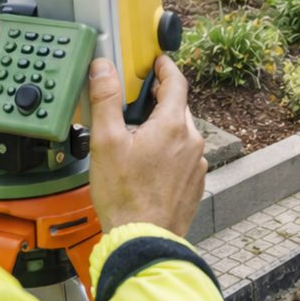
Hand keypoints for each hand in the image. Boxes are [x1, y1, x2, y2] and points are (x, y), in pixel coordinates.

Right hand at [87, 55, 206, 235]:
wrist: (143, 239)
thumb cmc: (125, 196)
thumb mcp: (106, 142)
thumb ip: (106, 100)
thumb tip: (103, 68)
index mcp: (172, 126)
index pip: (176, 82)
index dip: (166, 68)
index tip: (159, 62)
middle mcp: (191, 142)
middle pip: (178, 108)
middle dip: (159, 101)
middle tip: (138, 101)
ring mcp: (196, 164)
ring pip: (181, 134)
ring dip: (163, 129)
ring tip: (137, 139)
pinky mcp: (195, 183)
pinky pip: (183, 157)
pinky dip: (169, 152)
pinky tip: (148, 165)